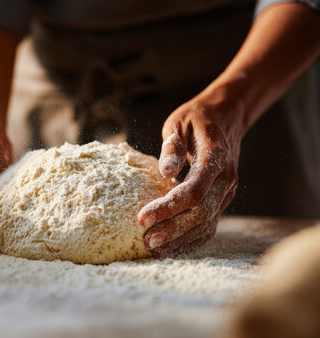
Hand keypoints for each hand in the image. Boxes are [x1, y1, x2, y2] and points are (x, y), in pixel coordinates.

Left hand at [138, 84, 242, 257]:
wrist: (225, 118)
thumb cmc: (195, 120)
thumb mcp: (179, 123)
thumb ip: (172, 146)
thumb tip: (166, 171)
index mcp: (215, 158)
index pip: (194, 190)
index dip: (168, 206)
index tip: (142, 217)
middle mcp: (225, 180)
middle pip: (201, 212)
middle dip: (173, 229)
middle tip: (147, 240)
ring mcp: (226, 193)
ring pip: (207, 223)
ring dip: (181, 239)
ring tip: (155, 250)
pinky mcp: (221, 201)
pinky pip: (208, 225)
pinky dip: (190, 240)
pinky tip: (170, 249)